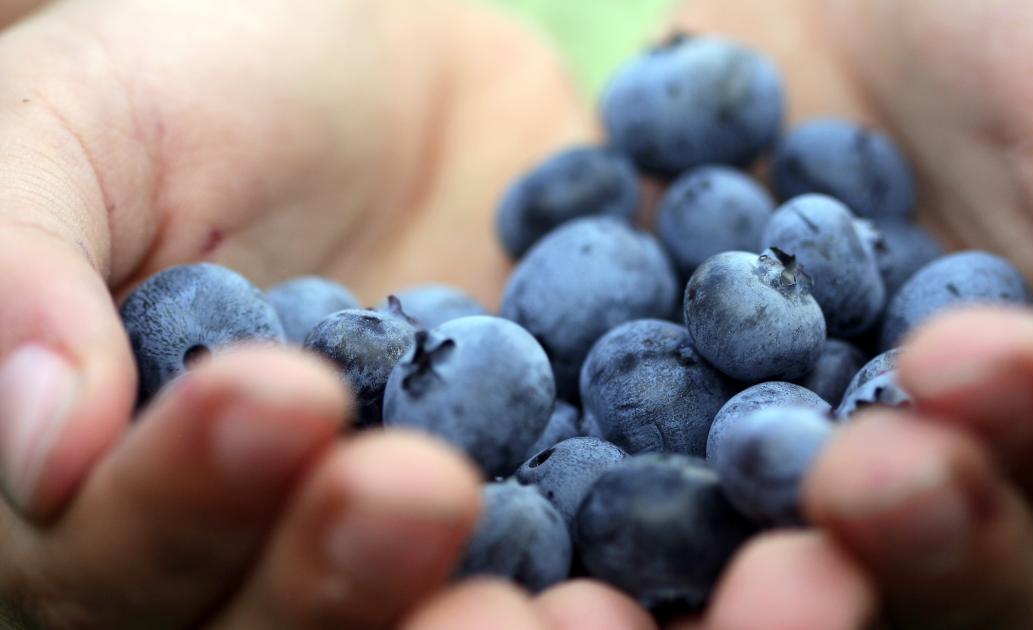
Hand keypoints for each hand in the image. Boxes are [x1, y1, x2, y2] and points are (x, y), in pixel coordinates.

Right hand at [0, 0, 593, 625]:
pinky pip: (572, 561)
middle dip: (335, 576)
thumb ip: (25, 269)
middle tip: (420, 487)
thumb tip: (33, 450)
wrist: (387, 51)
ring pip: (422, 628)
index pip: (108, 559)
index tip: (279, 397)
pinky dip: (621, 574)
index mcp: (109, 491)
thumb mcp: (76, 124)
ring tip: (562, 588)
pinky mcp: (536, 502)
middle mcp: (251, 547)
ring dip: (485, 619)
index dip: (183, 500)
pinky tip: (685, 558)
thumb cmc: (202, 74)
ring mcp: (396, 538)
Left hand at [672, 0, 1032, 626]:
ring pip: (820, 557)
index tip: (968, 360)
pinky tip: (566, 468)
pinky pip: (663, 486)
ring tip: (733, 477)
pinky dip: (614, 484)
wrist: (866, 1)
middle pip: (981, 575)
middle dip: (926, 532)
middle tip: (856, 478)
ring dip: (775, 543)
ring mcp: (832, 468)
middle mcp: (989, 477)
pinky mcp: (701, 438)